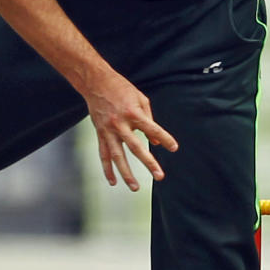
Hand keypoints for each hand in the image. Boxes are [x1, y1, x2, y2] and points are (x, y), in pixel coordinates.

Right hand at [84, 66, 178, 191]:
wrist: (96, 82)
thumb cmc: (121, 89)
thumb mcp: (140, 99)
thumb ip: (149, 119)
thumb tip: (156, 142)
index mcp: (133, 113)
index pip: (152, 129)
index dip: (165, 138)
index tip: (174, 148)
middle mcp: (120, 124)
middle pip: (136, 147)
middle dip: (148, 162)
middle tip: (159, 175)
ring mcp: (108, 130)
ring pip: (117, 156)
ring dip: (126, 173)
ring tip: (135, 187)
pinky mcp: (100, 133)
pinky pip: (103, 155)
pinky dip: (107, 169)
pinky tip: (113, 181)